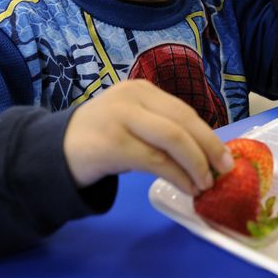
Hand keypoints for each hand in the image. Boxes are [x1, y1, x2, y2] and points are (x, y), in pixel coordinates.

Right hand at [63, 80, 233, 194]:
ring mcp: (120, 118)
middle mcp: (132, 98)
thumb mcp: (133, 122)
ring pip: (172, 139)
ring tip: (206, 184)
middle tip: (225, 170)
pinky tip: (186, 188)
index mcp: (141, 89)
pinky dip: (177, 176)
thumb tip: (207, 153)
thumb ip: (163, 128)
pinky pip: (155, 161)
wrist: (52, 150)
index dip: (209, 135)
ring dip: (195, 165)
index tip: (226, 156)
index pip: (184, 111)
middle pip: (183, 122)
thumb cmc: (100, 137)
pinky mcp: (111, 144)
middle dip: (209, 148)